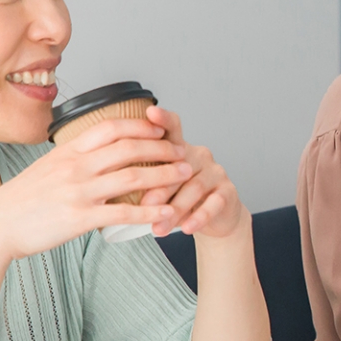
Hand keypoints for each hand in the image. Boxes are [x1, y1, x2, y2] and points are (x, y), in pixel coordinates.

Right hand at [0, 116, 189, 262]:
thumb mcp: (43, 169)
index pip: (111, 128)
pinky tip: (166, 214)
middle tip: (183, 151)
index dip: (140, 126)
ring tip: (185, 175)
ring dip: (164, 176)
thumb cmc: (19, 201)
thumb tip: (89, 152)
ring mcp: (78, 192)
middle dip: (162, 147)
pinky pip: (122, 214)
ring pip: (132, 177)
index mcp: (67, 152)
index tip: (160, 128)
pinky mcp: (79, 218)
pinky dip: (149, 213)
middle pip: (128, 148)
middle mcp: (75, 167)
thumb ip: (69, 159)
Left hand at [134, 106, 248, 240]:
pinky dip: (198, 217)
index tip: (151, 112)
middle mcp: (199, 155)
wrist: (214, 217)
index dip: (163, 120)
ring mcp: (215, 172)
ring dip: (175, 209)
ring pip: (194, 187)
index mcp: (179, 149)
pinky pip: (213, 203)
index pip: (172, 128)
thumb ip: (146, 179)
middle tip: (144, 205)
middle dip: (160, 187)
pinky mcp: (228, 191)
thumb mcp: (161, 186)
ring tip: (159, 227)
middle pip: (178, 166)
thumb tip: (112, 186)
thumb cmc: (179, 198)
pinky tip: (186, 228)